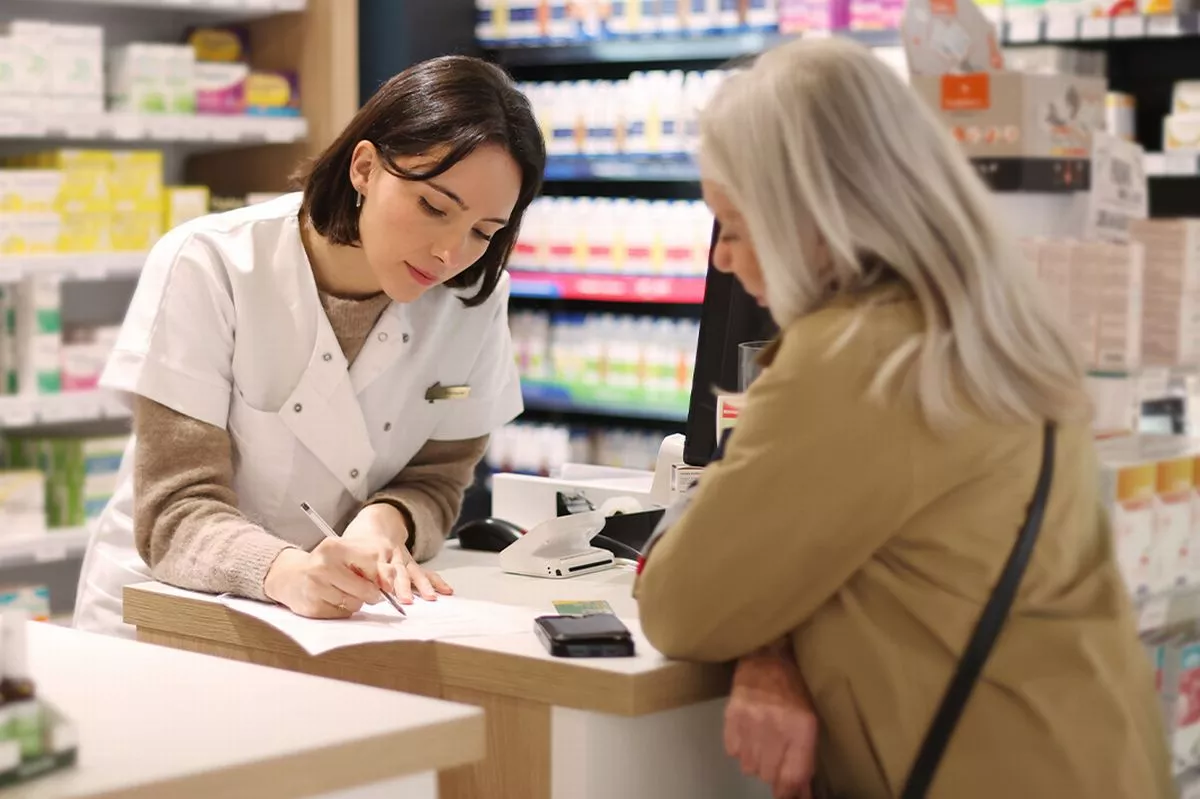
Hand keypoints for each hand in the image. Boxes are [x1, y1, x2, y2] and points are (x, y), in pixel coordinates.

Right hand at [263, 538, 385, 618]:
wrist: (288, 576)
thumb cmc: (324, 564)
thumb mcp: (343, 554)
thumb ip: (369, 563)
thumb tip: (390, 584)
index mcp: (334, 548)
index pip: (372, 563)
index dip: (382, 576)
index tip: (383, 581)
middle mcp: (323, 566)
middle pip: (367, 589)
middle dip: (372, 594)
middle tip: (368, 592)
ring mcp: (316, 588)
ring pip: (356, 604)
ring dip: (356, 602)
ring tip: (344, 592)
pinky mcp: (312, 607)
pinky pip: (343, 614)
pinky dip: (343, 610)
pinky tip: (332, 600)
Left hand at [340, 503, 453, 603]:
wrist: (376, 524)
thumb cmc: (356, 545)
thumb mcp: (346, 553)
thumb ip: (351, 572)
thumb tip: (350, 594)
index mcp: (372, 551)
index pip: (377, 566)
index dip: (382, 577)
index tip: (385, 589)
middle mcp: (390, 554)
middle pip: (397, 571)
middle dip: (403, 586)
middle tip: (406, 599)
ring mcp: (403, 558)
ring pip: (413, 572)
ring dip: (422, 585)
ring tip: (430, 597)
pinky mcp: (411, 562)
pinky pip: (425, 572)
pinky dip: (435, 581)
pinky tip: (445, 590)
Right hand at [725, 642, 818, 798]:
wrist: (766, 656)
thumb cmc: (792, 689)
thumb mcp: (808, 721)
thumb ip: (804, 759)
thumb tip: (801, 792)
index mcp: (801, 727)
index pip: (792, 777)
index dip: (789, 792)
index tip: (786, 794)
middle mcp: (776, 726)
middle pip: (768, 775)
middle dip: (773, 772)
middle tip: (775, 757)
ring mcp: (751, 721)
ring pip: (749, 767)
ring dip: (756, 761)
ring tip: (762, 740)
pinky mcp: (731, 717)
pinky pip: (733, 753)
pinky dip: (740, 749)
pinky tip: (749, 732)